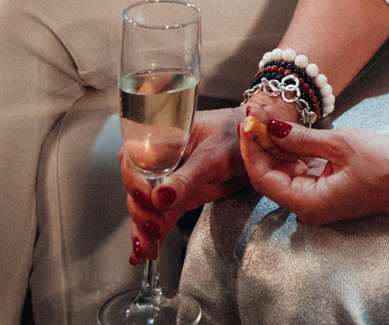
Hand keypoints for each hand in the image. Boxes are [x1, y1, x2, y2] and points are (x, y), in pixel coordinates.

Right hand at [124, 107, 252, 261]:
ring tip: (146, 249)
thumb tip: (160, 197)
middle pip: (137, 188)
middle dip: (141, 212)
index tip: (148, 199)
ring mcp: (165, 181)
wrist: (253, 148)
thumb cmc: (234, 136)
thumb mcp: (212, 155)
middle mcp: (158, 159)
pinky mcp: (175, 198)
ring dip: (143, 229)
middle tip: (153, 229)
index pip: (135, 160)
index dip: (136, 181)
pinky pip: (160, 216)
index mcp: (162, 138)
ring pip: (146, 207)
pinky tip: (144, 252)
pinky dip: (152, 235)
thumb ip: (186, 177)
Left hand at [239, 119, 388, 225]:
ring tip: (266, 117)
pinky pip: (300, 171)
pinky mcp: (327, 189)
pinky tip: (285, 131)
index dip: (251, 148)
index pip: (264, 177)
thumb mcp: (341, 144)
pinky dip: (291, 151)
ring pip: (284, 172)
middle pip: (270, 176)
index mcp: (308, 203)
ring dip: (275, 146)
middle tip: (254, 112)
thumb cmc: (385, 164)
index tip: (247, 120)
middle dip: (260, 144)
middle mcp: (308, 207)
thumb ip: (301, 138)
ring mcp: (318, 199)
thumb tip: (269, 127)